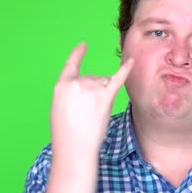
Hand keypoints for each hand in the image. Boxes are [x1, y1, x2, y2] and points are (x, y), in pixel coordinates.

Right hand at [50, 42, 133, 163]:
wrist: (75, 147)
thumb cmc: (66, 132)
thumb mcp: (59, 107)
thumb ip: (72, 92)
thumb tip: (90, 87)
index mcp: (62, 85)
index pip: (71, 65)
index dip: (78, 54)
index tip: (83, 45)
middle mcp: (78, 82)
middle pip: (93, 78)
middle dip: (93, 93)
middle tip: (85, 114)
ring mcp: (92, 88)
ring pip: (104, 83)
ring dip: (103, 96)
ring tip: (93, 115)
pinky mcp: (106, 96)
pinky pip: (117, 79)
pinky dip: (125, 70)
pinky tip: (132, 61)